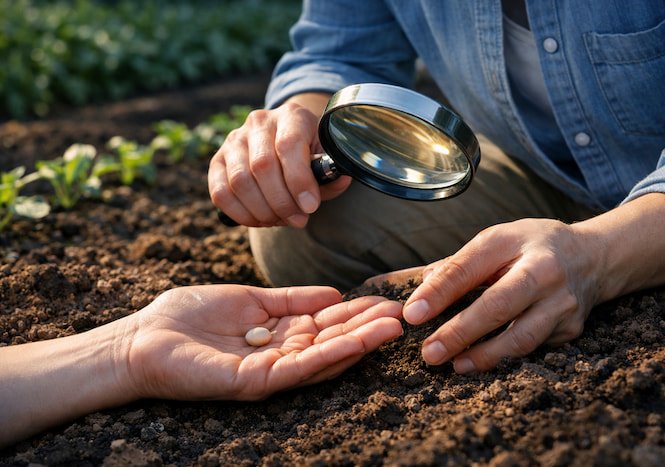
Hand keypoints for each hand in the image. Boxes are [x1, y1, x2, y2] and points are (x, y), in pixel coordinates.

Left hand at [124, 284, 402, 399]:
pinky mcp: (256, 382)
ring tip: (395, 327)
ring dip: (361, 342)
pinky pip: (301, 367)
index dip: (357, 312)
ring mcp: (271, 371)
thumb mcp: (250, 299)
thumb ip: (290, 299)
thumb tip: (333, 294)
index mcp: (279, 334)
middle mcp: (281, 355)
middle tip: (404, 313)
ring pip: (324, 357)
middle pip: (332, 341)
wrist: (143, 338)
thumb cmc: (190, 316)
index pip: (327, 324)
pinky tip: (359, 341)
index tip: (387, 300)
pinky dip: (332, 354)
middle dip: (368, 328)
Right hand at [208, 94, 351, 227]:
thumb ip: (332, 173)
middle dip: (282, 202)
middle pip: (262, 166)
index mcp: (291, 116)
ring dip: (262, 211)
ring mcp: (234, 140)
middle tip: (299, 220)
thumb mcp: (326, 158)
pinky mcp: (217, 161)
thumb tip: (339, 180)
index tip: (310, 207)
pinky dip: (240, 213)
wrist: (286, 143)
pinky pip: (220, 192)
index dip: (299, 180)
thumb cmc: (309, 154)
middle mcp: (259, 122)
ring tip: (280, 220)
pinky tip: (259, 220)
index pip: (289, 145)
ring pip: (240, 181)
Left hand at [402, 218, 601, 372]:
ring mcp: (563, 303)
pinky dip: (506, 358)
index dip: (439, 292)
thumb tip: (417, 288)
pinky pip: (534, 349)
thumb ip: (457, 265)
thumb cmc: (530, 248)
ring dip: (484, 356)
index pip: (470, 267)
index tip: (411, 314)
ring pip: (521, 337)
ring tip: (455, 365)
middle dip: (460, 333)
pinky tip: (482, 363)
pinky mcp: (571, 329)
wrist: (593, 257)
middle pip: (498, 306)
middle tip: (429, 353)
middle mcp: (544, 271)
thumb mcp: (495, 242)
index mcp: (516, 241)